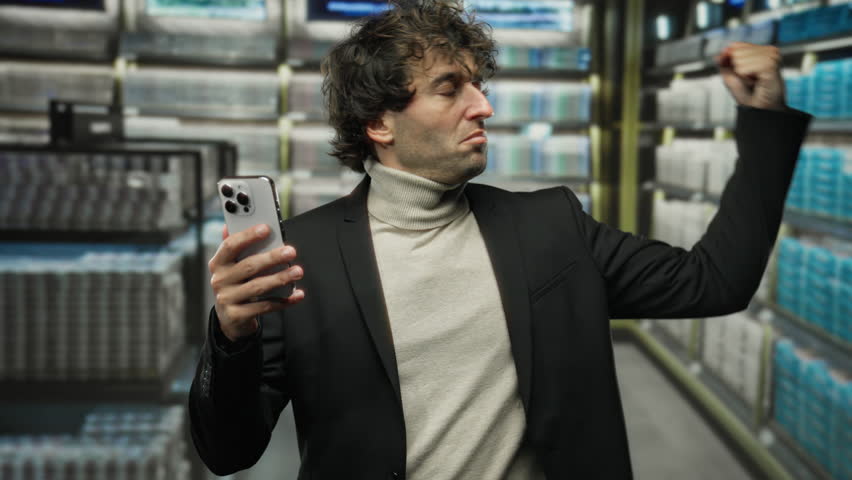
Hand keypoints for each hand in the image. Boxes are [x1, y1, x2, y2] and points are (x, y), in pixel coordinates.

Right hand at [208, 224, 304, 341]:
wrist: (230, 318)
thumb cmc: (235, 284)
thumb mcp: (231, 266)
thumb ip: (234, 247)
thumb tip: (230, 225)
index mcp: (218, 263)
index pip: (230, 246)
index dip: (248, 236)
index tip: (266, 228)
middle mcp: (219, 280)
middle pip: (249, 266)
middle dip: (272, 258)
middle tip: (291, 251)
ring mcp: (227, 299)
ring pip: (258, 287)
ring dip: (281, 278)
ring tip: (297, 271)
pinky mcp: (237, 315)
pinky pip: (265, 307)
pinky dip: (283, 301)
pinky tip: (297, 294)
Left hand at [716, 42, 785, 110]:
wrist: (761, 110)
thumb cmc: (748, 95)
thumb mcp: (730, 77)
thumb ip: (724, 63)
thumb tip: (722, 52)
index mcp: (760, 50)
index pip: (735, 46)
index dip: (732, 62)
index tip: (744, 75)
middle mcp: (768, 50)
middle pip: (736, 51)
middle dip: (737, 69)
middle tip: (750, 80)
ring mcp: (772, 56)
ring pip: (740, 59)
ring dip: (743, 74)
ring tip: (755, 81)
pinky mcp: (772, 64)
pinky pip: (746, 67)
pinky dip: (746, 77)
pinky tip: (758, 81)